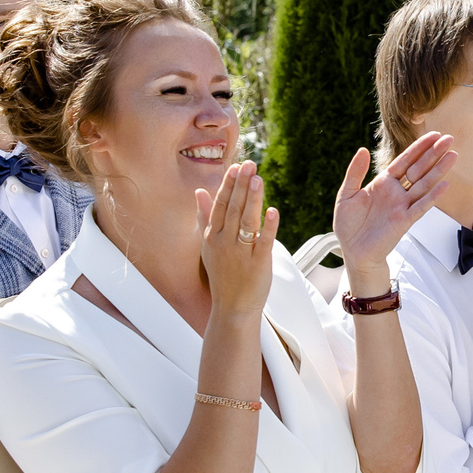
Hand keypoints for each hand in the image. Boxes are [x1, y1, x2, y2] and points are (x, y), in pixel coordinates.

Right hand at [196, 161, 279, 317]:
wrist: (232, 307)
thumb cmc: (222, 274)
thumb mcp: (208, 245)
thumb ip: (204, 217)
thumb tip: (199, 192)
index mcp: (212, 236)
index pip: (219, 205)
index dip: (228, 186)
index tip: (235, 167)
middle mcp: (224, 242)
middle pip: (232, 209)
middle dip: (241, 186)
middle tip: (250, 164)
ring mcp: (240, 253)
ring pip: (246, 222)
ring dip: (252, 199)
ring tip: (258, 179)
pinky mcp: (258, 264)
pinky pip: (263, 242)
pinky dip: (268, 226)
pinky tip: (273, 210)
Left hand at [333, 134, 454, 276]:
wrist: (352, 251)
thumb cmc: (348, 224)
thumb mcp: (346, 194)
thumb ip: (355, 172)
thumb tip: (362, 149)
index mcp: (383, 183)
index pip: (405, 161)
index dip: (419, 148)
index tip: (433, 135)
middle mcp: (396, 192)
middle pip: (419, 169)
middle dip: (433, 154)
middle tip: (449, 139)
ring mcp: (402, 206)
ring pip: (424, 184)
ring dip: (438, 170)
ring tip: (453, 156)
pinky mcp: (404, 221)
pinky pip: (421, 206)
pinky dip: (432, 196)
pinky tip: (444, 185)